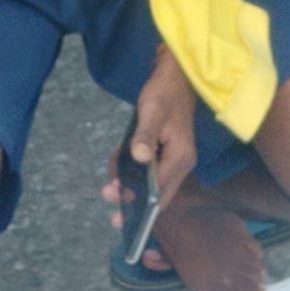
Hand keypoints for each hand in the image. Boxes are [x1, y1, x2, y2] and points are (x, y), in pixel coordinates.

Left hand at [105, 50, 196, 225]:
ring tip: (109, 182)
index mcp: (181, 158)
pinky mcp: (165, 154)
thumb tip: (140, 158)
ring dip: (129, 184)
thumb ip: (145, 136)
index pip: (161, 192)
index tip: (120, 215)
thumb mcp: (152, 111)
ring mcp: (173, 160)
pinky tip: (118, 163)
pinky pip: (148, 171)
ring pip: (150, 184)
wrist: (176, 75)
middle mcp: (180, 164)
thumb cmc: (165, 91)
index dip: (141, 205)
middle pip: (157, 195)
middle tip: (108, 197)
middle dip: (132, 200)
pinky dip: (131, 170)